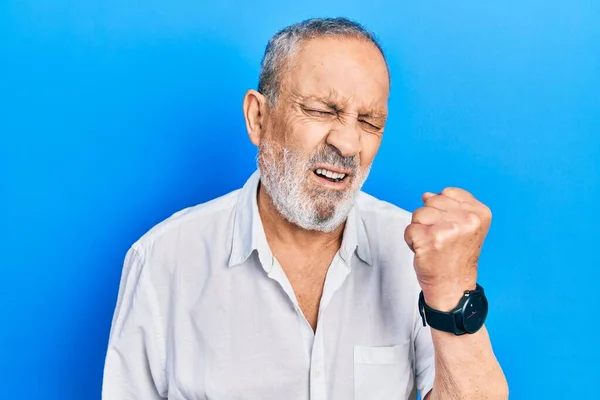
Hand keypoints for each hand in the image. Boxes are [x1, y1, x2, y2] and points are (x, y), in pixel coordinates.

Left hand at [404, 187, 491, 310]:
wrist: (453, 286)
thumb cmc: (457, 256)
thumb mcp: (466, 226)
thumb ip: (450, 206)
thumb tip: (426, 194)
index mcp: (479, 213)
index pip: (448, 192)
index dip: (442, 209)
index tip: (450, 227)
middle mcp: (467, 220)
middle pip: (431, 201)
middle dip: (430, 219)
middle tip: (441, 238)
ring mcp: (448, 230)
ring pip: (418, 214)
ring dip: (420, 229)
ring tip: (433, 244)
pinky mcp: (430, 240)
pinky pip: (409, 229)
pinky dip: (412, 241)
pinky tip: (426, 251)